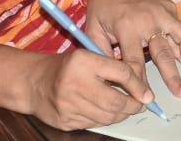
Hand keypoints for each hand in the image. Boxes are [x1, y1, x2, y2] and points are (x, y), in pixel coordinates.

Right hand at [28, 47, 155, 129]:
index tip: (147, 94)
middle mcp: (74, 83)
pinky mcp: (65, 121)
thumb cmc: (65, 67)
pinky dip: (104, 119)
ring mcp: (68, 105)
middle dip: (133, 105)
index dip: (138, 85)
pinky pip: (94, 124)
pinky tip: (105, 112)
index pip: (121, 73)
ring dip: (120, 115)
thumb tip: (140, 88)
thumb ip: (113, 68)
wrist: (32, 82)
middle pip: (116, 101)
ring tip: (124, 108)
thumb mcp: (88, 56)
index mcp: (83, 61)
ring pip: (107, 117)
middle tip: (140, 104)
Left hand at [85, 0, 180, 98]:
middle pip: (163, 53)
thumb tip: (113, 79)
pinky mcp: (170, 8)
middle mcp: (148, 19)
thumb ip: (102, 53)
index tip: (146, 99)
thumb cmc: (103, 5)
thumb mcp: (94, 28)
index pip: (135, 62)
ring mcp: (162, 12)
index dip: (140, 83)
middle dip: (173, 77)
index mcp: (126, 26)